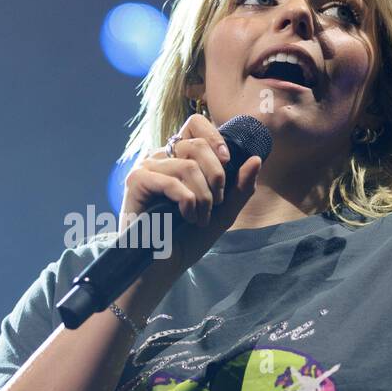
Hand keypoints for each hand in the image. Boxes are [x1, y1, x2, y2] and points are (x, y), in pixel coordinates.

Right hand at [119, 112, 261, 277]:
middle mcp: (160, 158)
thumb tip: (256, 159)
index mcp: (178, 158)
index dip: (215, 138)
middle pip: (195, 144)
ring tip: (200, 218)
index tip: (228, 162)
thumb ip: (240, 187)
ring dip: (203, 197)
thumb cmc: (187, 239)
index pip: (195, 124)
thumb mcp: (223, 212)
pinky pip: (171, 181)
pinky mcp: (136, 182)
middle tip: (217, 203)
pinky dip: (187, 201)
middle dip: (216, 175)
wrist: (162, 266)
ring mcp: (146, 169)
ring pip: (187, 166)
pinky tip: (188, 218)